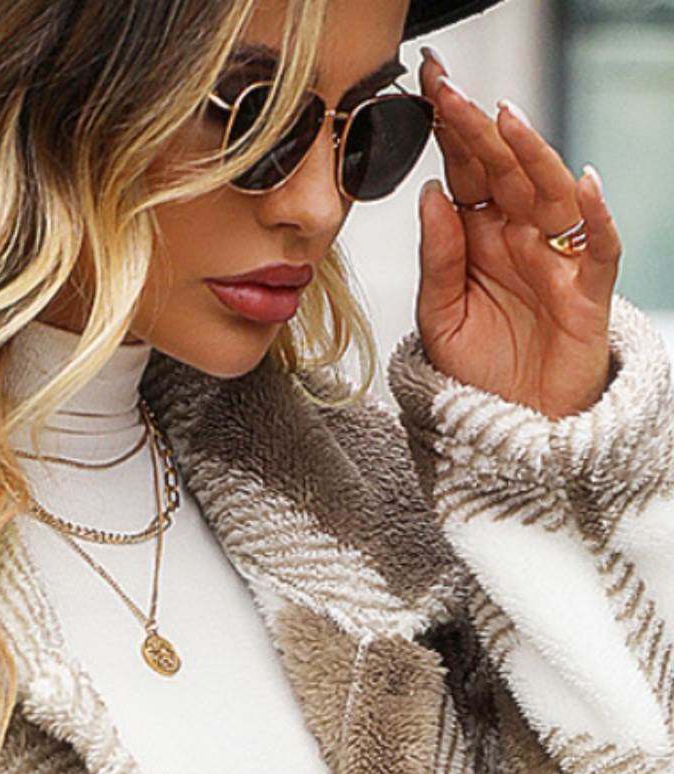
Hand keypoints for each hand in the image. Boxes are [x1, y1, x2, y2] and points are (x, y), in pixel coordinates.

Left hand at [414, 49, 621, 417]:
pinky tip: (582, 184)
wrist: (510, 433)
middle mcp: (520, 237)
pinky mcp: (587, 292)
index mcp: (480, 236)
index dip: (449, 128)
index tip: (427, 87)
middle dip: (478, 125)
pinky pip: (601, 246)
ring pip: (551, 192)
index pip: (465, 169)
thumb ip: (437, 260)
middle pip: (503, 169)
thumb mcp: (440, 320)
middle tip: (449, 87)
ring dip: (532, 153)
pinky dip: (596, 215)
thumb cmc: (479, 376)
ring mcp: (557, 259)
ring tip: (506, 119)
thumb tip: (430, 194)